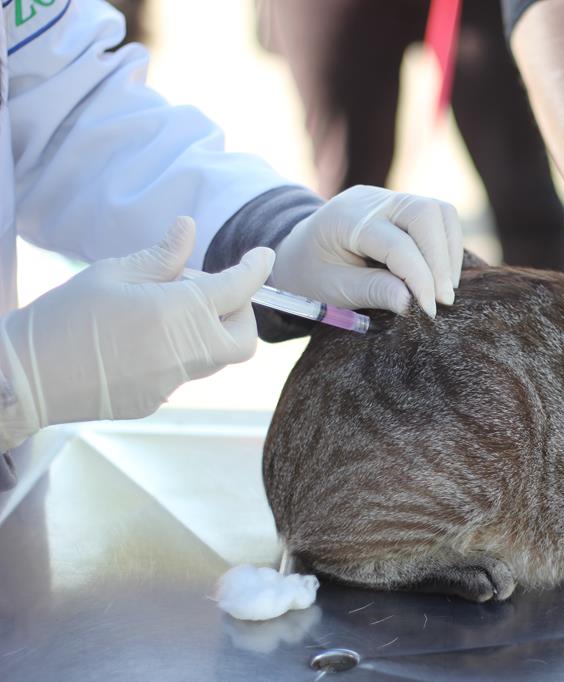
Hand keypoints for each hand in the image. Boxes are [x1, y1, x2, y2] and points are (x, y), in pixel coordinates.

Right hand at [0, 217, 272, 448]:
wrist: (25, 377)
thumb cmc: (65, 316)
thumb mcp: (112, 274)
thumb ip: (161, 257)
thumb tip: (189, 229)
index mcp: (180, 312)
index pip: (239, 288)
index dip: (255, 269)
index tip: (264, 255)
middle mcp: (187, 352)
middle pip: (242, 338)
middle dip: (239, 314)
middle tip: (212, 292)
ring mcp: (173, 382)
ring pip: (214, 357)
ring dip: (208, 333)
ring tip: (166, 311)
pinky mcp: (156, 400)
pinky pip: (183, 373)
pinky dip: (178, 352)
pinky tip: (140, 340)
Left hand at [271, 185, 462, 316]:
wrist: (298, 252)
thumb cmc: (312, 274)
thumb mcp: (334, 289)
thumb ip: (373, 291)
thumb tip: (412, 303)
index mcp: (346, 219)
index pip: (397, 244)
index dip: (420, 278)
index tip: (429, 311)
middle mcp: (371, 200)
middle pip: (426, 214)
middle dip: (440, 260)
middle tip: (443, 300)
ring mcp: (389, 198)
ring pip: (440, 212)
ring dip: (448, 252)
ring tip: (443, 290)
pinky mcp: (403, 206)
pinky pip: (439, 218)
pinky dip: (447, 246)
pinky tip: (440, 276)